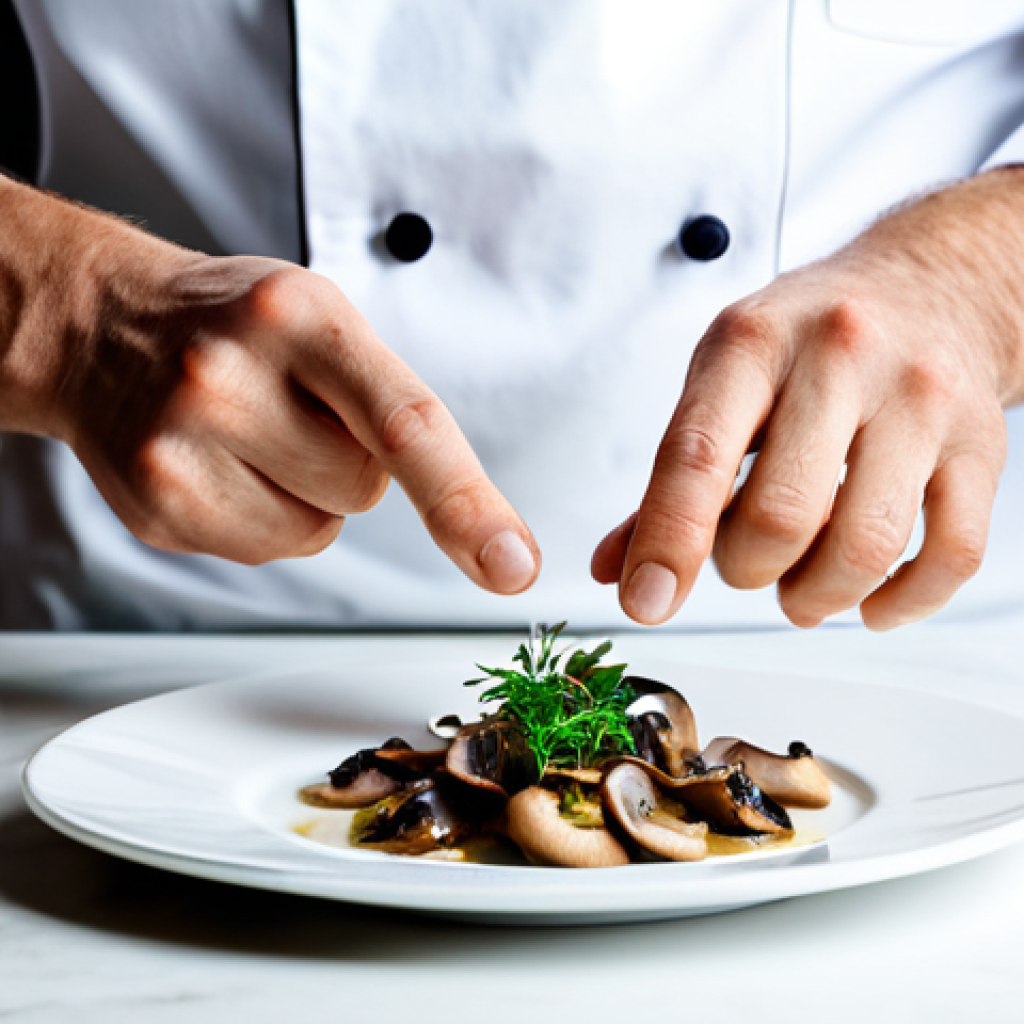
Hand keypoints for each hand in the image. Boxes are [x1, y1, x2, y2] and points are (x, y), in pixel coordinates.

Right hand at [0, 176, 538, 591]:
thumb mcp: (317, 312)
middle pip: (363, 487)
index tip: (513, 565)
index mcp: (298, 315)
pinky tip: (221, 464)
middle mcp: (228, 378)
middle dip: (350, 461)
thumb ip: (388, 397)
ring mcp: (179, 451)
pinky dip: (262, 516)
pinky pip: (266, 551)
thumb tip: (464, 512)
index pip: (405, 422)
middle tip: (290, 407)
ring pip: (318, 531)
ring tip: (251, 433)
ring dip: (305, 494)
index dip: (466, 501)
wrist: (96, 324)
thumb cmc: (231, 322)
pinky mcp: (157, 511)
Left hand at [594, 169, 1023, 628]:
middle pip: (780, 516)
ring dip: (815, 596)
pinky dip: (901, 603)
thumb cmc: (808, 340)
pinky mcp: (981, 443)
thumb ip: (670, 478)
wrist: (927, 284)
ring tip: (799, 588)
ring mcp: (920, 399)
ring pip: (865, 547)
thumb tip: (616, 568)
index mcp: (753, 343)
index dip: (668, 542)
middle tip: (745, 562)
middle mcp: (840, 358)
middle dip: (745, 569)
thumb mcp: (723, 380)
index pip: (698, 456)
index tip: (646, 602)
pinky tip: (870, 602)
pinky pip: (951, 555)